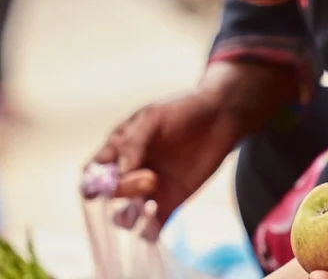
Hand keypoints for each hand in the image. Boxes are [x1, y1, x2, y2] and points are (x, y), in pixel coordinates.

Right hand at [83, 90, 242, 225]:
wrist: (221, 115)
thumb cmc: (183, 109)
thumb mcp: (153, 117)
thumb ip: (133, 142)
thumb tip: (119, 171)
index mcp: (118, 150)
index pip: (93, 174)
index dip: (92, 183)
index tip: (103, 186)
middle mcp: (130, 173)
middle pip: (109, 196)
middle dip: (123, 191)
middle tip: (151, 179)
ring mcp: (150, 189)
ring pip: (126, 216)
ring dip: (130, 218)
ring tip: (149, 206)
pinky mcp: (172, 201)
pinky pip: (154, 225)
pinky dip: (149, 232)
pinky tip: (154, 228)